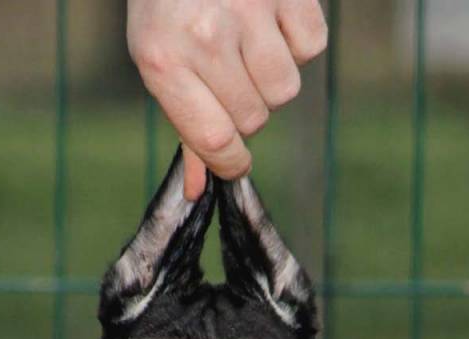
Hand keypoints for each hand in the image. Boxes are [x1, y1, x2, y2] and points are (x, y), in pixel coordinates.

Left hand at [126, 0, 327, 198]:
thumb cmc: (169, 4)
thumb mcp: (158, 59)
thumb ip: (184, 125)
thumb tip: (199, 189)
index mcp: (163, 61)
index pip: (216, 142)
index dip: (232, 163)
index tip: (236, 162)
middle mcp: (204, 36)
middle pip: (254, 119)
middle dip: (247, 108)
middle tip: (230, 75)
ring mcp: (247, 8)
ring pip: (285, 89)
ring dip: (271, 78)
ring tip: (249, 46)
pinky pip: (310, 46)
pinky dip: (297, 41)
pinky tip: (271, 20)